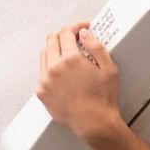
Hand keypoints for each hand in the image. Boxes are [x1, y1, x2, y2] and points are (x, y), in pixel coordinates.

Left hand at [36, 22, 122, 141]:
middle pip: (51, 40)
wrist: (94, 123)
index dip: (75, 27)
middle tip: (73, 38)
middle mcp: (54, 68)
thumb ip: (96, 47)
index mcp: (70, 59)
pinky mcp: (41, 92)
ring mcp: (45, 80)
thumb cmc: (104, 99)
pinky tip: (62, 73)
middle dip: (63, 35)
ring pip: (44, 55)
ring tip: (67, 55)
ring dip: (54, 50)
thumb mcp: (109, 69)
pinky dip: (50, 68)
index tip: (81, 28)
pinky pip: (42, 73)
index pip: (66, 32)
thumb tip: (83, 33)